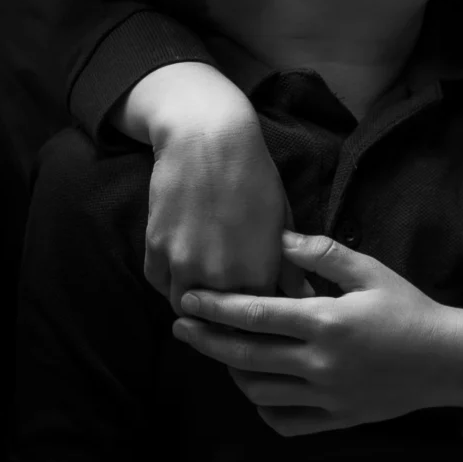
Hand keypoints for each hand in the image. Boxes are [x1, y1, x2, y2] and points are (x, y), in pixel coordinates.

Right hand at [119, 62, 306, 311]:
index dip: (258, 323)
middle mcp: (220, 276)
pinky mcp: (155, 248)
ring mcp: (184, 264)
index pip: (258, 321)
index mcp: (259, 270)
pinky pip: (160, 282)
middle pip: (218, 323)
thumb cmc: (254, 174)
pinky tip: (184, 266)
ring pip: (185, 307)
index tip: (258, 321)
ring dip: (195, 303)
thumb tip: (306, 297)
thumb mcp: (282, 219)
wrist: (209, 138)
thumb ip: (290, 265)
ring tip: (205, 289)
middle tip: (227, 312)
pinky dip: (170, 279)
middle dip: (224, 320)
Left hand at [172, 231, 462, 435]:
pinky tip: (256, 388)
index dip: (217, 307)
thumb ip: (323, 253)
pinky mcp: (336, 419)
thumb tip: (280, 238)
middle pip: (246, 356)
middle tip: (182, 327)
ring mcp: (326, 398)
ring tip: (219, 350)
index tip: (189, 299)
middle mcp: (320, 364)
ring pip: (259, 392)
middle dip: (207, 340)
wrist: (447, 359)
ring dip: (232, 371)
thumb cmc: (407, 307)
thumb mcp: (370, 270)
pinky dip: (262, 406)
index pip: (256, 316)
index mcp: (326, 322)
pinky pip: (285, 422)